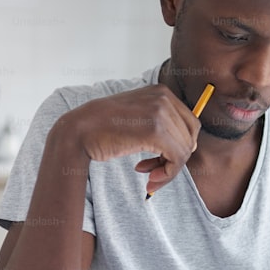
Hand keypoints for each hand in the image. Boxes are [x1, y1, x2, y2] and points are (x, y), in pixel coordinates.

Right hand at [57, 85, 200, 194]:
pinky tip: (148, 178)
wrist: (79, 130)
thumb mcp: (137, 116)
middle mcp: (164, 98)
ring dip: (169, 170)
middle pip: (190, 136)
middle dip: (176, 159)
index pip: (190, 123)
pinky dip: (167, 174)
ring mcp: (161, 112)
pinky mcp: (156, 130)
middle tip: (155, 172)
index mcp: (162, 92)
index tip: (161, 160)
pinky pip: (176, 159)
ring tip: (149, 177)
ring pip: (185, 150)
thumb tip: (190, 146)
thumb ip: (161, 124)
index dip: (181, 146)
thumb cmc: (104, 128)